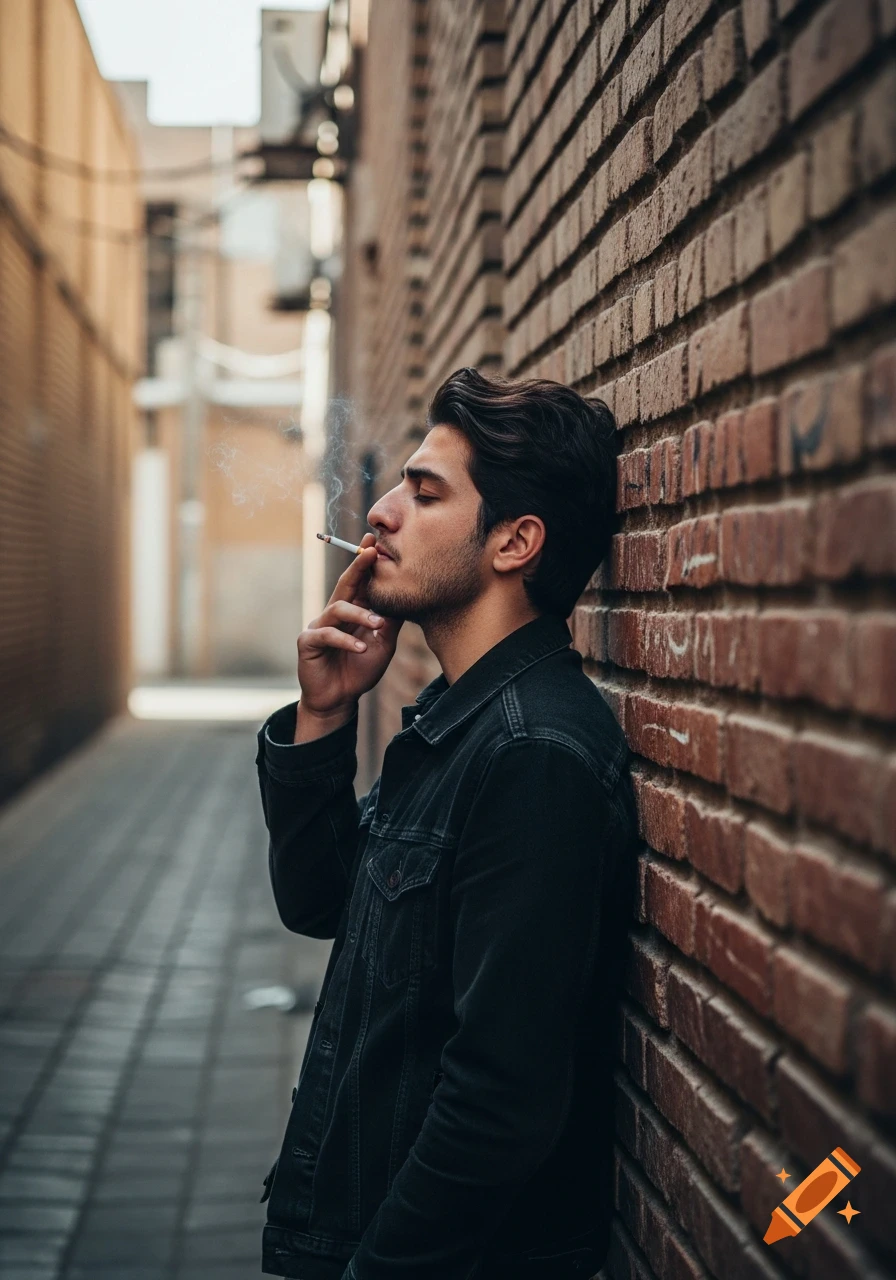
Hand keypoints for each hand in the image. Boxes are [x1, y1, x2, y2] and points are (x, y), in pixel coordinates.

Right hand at [297, 532, 402, 716]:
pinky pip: (328, 635)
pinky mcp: (308, 643)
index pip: (360, 582)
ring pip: (338, 609)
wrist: (339, 700)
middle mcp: (334, 613)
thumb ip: (390, 624)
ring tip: (378, 625)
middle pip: (345, 584)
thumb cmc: (360, 670)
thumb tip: (405, 599)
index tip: (376, 542)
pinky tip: (362, 649)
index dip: (366, 562)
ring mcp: (319, 626)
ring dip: (360, 615)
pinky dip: (346, 641)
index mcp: (352, 611)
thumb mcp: (383, 646)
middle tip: (372, 552)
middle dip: (358, 566)